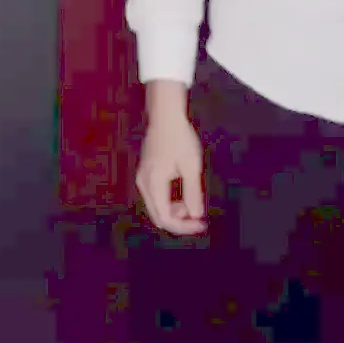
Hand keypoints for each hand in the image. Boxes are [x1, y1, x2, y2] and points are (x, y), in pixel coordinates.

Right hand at [136, 93, 207, 235]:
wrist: (165, 116)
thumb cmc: (180, 139)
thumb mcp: (191, 167)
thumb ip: (192, 193)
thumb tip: (195, 215)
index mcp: (154, 184)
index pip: (166, 218)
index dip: (184, 226)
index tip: (201, 223)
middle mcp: (144, 184)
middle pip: (158, 215)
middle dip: (179, 220)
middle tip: (198, 217)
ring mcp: (142, 178)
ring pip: (156, 206)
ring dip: (174, 210)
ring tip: (191, 202)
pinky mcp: (146, 172)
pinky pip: (155, 196)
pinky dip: (168, 200)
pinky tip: (181, 192)